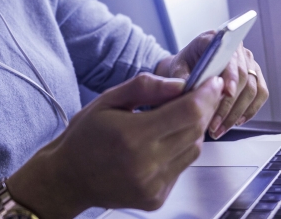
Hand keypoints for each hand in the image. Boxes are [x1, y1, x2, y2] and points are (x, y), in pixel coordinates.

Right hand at [6, 73, 224, 216]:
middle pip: (196, 130)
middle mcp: (146, 164)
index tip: (212, 82)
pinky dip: (179, 151)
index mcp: (132, 136)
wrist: (68, 178)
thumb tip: (180, 83)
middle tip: (199, 95)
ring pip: (194, 149)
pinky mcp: (156, 198)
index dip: (206, 94)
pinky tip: (158, 146)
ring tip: (168, 122)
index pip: (188, 112)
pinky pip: (182, 168)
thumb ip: (145, 87)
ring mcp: (152, 185)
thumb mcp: (107, 100)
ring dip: (190, 131)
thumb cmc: (84, 137)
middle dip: (203, 108)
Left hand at [156, 31, 269, 138]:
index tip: (227, 92)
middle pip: (242, 76)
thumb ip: (181, 78)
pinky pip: (261, 93)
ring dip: (237, 112)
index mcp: (216, 39)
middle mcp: (236, 49)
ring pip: (252, 89)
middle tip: (214, 124)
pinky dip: (250, 110)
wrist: (189, 68)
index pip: (229, 56)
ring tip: (220, 128)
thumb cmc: (183, 67)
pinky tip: (236, 122)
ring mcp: (248, 62)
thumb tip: (187, 90)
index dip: (230, 75)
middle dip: (229, 105)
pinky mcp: (255, 75)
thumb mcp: (176, 69)